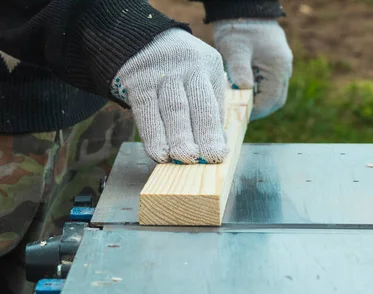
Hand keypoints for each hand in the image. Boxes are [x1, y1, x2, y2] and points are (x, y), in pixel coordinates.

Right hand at [111, 28, 226, 163]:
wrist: (142, 39)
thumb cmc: (181, 70)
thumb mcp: (203, 77)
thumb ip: (210, 109)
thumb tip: (218, 146)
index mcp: (208, 66)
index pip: (212, 104)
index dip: (214, 132)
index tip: (217, 155)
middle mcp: (186, 68)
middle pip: (193, 105)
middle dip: (198, 134)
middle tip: (200, 158)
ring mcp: (160, 73)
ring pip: (170, 109)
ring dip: (175, 137)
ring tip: (179, 158)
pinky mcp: (137, 81)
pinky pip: (145, 111)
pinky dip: (152, 135)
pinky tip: (158, 153)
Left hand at [213, 19, 292, 120]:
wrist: (245, 10)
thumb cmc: (239, 28)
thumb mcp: (235, 48)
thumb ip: (239, 69)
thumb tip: (242, 91)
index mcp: (278, 67)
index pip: (271, 100)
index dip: (255, 112)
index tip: (238, 116)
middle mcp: (284, 70)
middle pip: (275, 101)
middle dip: (258, 110)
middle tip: (239, 114)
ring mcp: (281, 68)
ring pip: (273, 95)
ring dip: (258, 102)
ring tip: (239, 103)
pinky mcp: (275, 66)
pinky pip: (270, 86)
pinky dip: (257, 93)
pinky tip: (242, 91)